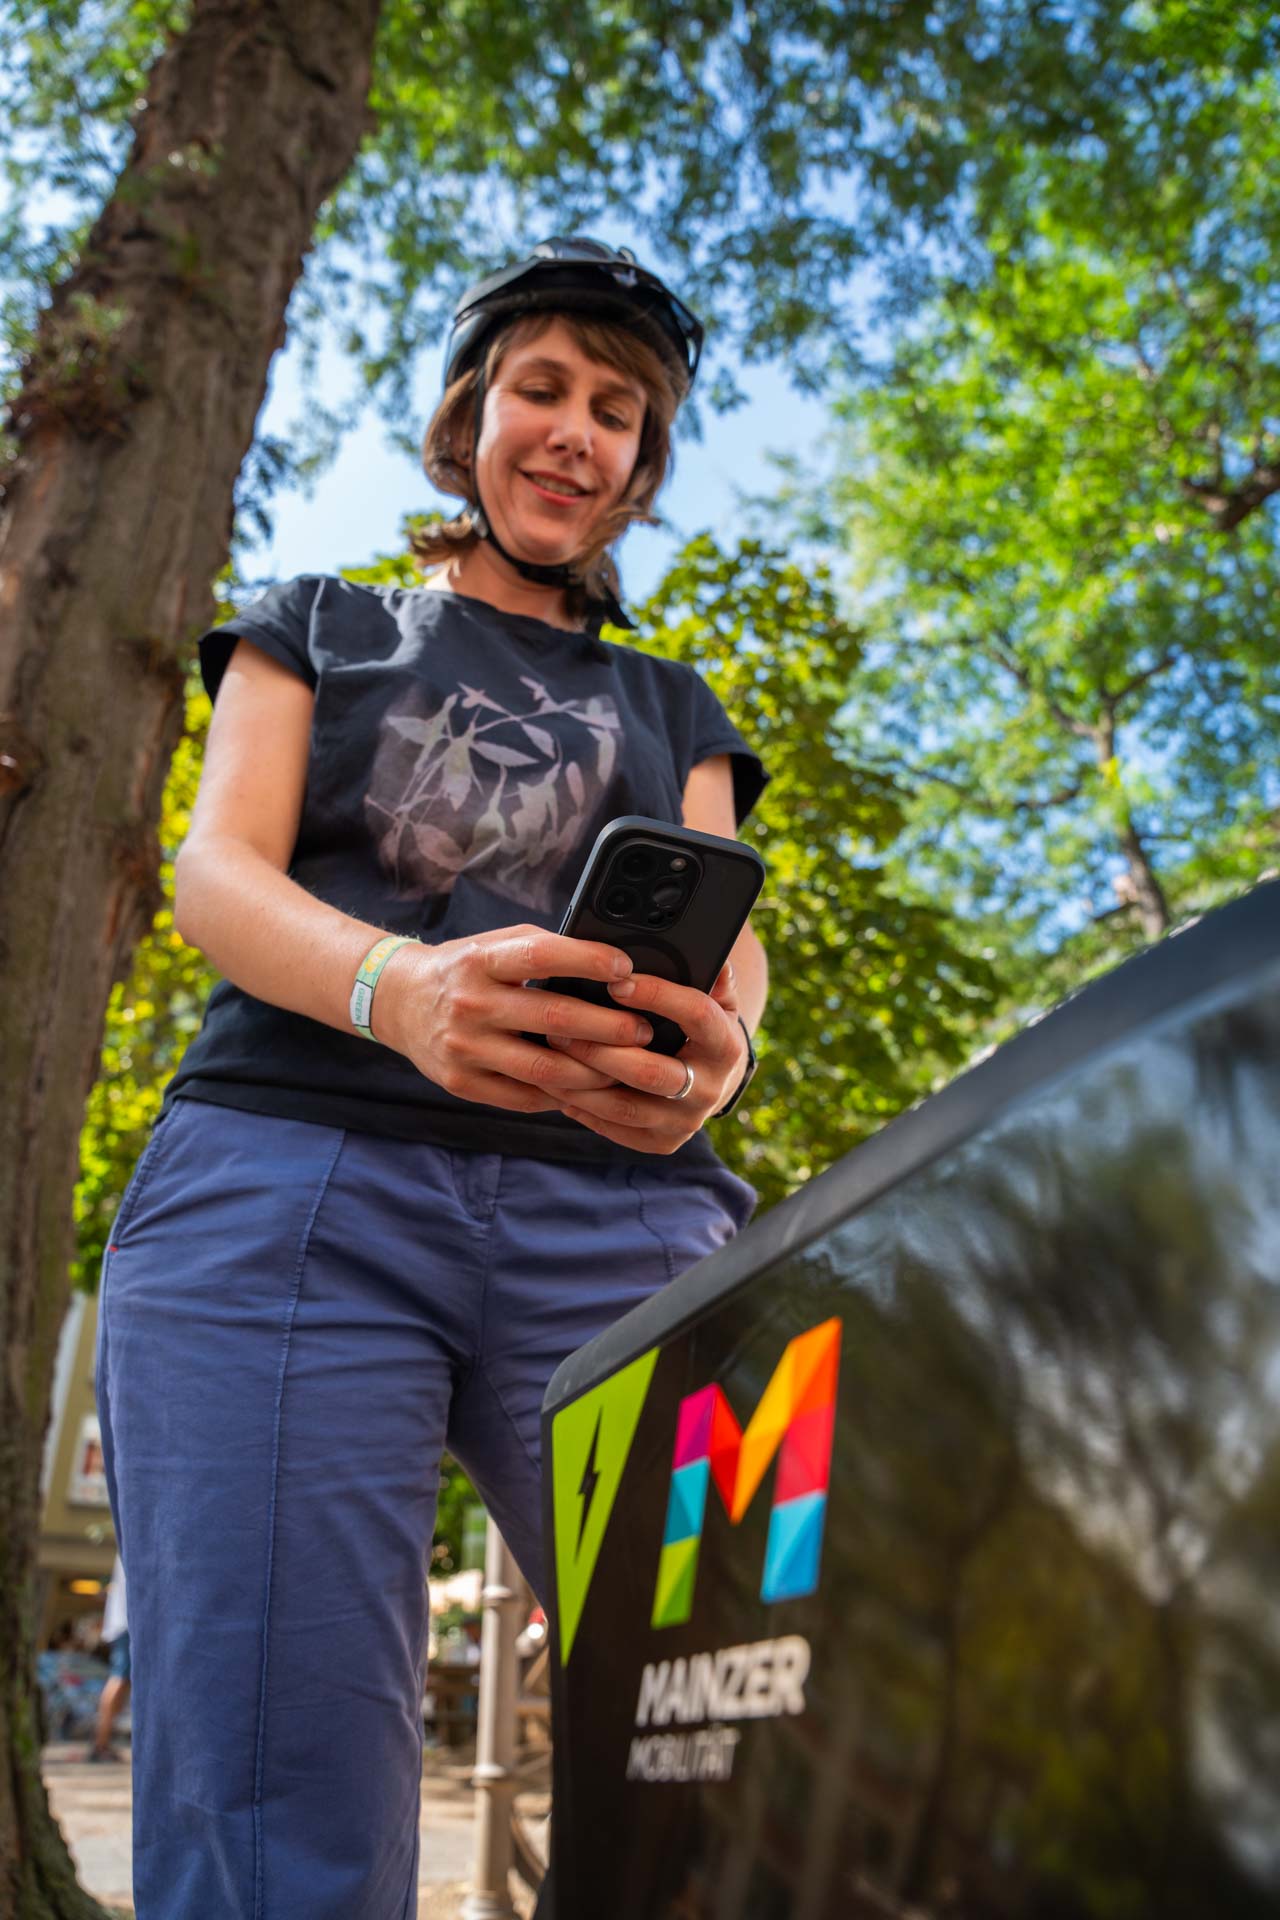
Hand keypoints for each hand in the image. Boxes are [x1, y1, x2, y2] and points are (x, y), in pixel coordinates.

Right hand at [372, 924, 655, 1115]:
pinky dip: (562, 1095)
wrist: (399, 1002)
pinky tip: (588, 1088)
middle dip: (609, 1026)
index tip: (625, 969)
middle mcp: (470, 1004)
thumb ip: (542, 950)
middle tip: (643, 1030)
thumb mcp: (494, 945)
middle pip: (554, 1018)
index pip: (541, 956)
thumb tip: (609, 965)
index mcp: (481, 961)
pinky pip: (524, 1097)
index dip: (588, 961)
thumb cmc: (465, 969)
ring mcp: (464, 1048)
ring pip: (545, 1069)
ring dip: (594, 1071)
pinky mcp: (462, 1083)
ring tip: (625, 1066)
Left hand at [549, 961, 748, 1153]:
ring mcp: (685, 1122)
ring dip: (580, 1082)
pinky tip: (554, 1084)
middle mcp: (711, 1089)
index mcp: (726, 1046)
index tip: (617, 981)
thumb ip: (712, 974)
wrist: (712, 1082)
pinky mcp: (661, 1143)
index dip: (658, 996)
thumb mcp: (716, 999)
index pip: (696, 1016)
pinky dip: (582, 1107)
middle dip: (601, 1049)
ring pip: (624, 1106)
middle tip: (560, 1027)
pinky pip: (614, 1127)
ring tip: (546, 1055)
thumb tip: (709, 951)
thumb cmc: (702, 1029)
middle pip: (651, 1072)